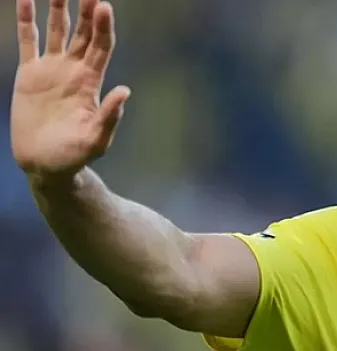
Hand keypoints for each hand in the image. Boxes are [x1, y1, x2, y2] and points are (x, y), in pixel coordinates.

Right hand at [11, 0, 129, 181]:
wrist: (45, 163)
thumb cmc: (76, 155)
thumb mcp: (96, 140)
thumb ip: (109, 117)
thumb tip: (125, 91)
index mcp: (91, 82)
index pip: (101, 47)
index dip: (103, 26)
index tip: (103, 5)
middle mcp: (74, 70)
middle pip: (84, 32)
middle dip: (87, 9)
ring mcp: (52, 69)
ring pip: (57, 30)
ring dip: (58, 7)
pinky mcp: (30, 74)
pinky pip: (28, 40)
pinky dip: (26, 20)